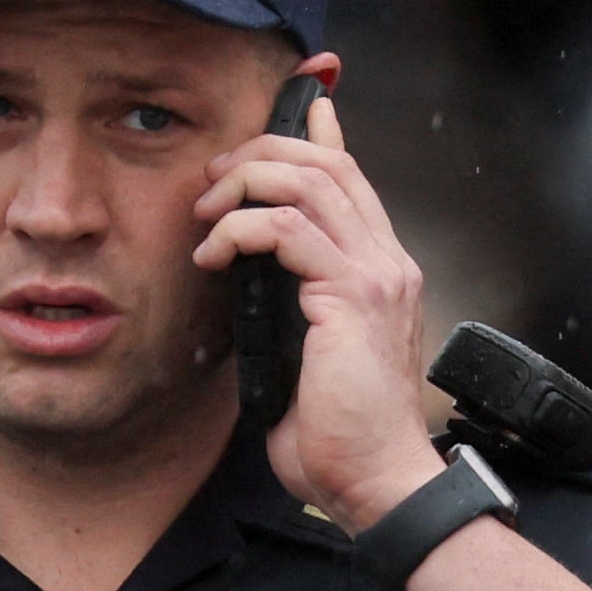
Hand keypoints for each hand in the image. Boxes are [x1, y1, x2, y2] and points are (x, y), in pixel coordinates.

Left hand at [194, 63, 437, 529]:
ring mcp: (375, 275)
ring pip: (308, 181)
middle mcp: (387, 261)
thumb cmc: (337, 434)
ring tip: (204, 217)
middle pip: (328, 163)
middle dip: (261, 152)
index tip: (289, 111)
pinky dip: (239, 230)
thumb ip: (290, 307)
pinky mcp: (351, 297)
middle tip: (210, 179)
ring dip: (243, 183)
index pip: (352, 178)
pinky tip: (212, 255)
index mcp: (381, 270)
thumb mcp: (306, 354)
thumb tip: (248, 281)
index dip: (320, 133)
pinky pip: (286, 229)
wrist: (374, 480)